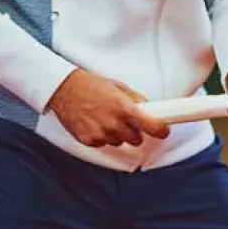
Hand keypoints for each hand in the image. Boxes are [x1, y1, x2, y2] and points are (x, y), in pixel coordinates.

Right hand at [46, 69, 169, 147]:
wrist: (64, 89)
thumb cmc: (90, 85)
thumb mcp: (118, 87)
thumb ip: (135, 100)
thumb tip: (150, 109)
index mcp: (124, 108)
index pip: (151, 126)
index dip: (160, 130)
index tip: (163, 131)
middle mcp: (114, 123)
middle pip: (136, 139)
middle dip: (135, 132)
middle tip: (127, 121)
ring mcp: (101, 134)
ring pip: (120, 142)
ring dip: (118, 134)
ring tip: (107, 118)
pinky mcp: (89, 140)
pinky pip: (104, 143)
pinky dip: (103, 136)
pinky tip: (96, 123)